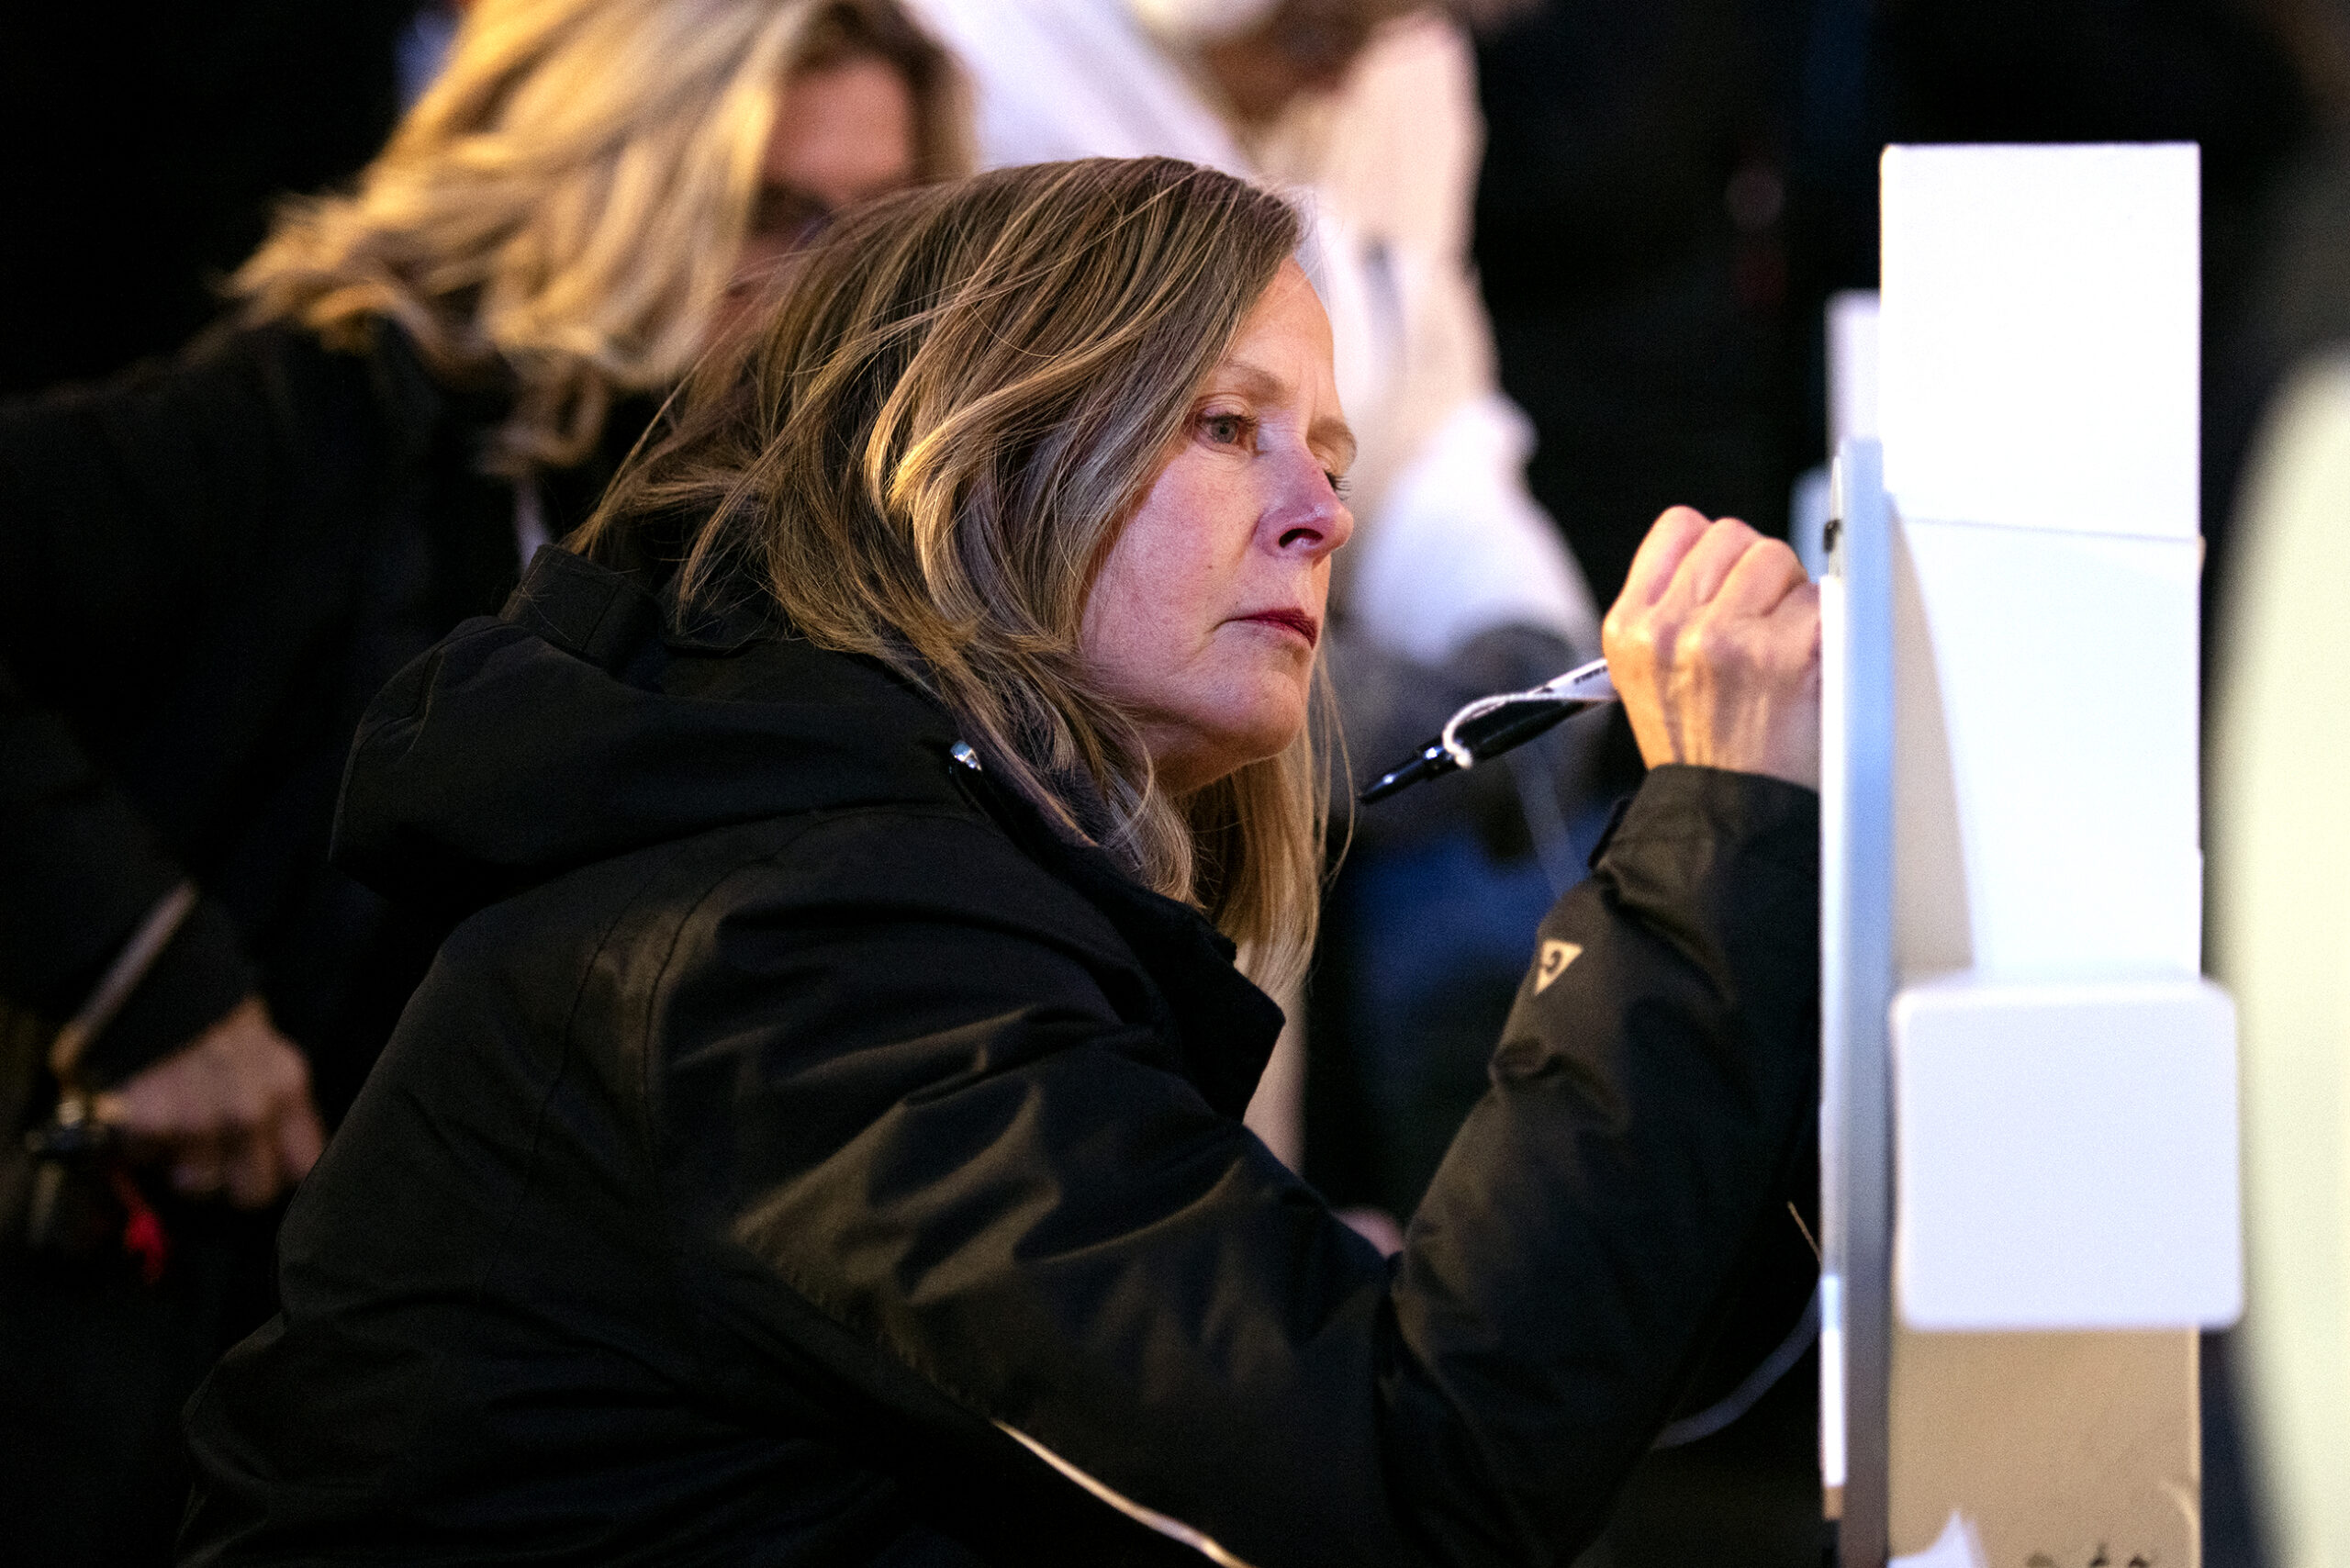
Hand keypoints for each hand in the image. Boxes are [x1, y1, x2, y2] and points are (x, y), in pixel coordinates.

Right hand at [94, 996, 325, 1207]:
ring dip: (177, 1161)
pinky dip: (136, 1141)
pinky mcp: (146, 1121)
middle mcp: (250, 1109)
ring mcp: (197, 1119)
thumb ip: (274, 1102)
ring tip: (169, 1118)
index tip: (257, 1166)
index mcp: (287, 1085)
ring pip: (196, 1184)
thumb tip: (275, 1161)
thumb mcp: (261, 1047)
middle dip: (227, 1178)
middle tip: (203, 1150)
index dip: (277, 1173)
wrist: (149, 968)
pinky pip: (144, 1158)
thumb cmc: (205, 1010)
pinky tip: (141, 1103)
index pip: (303, 1167)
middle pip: (252, 1192)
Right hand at [1602, 507, 1820, 789]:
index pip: (1680, 527)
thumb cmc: (1704, 753)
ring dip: (1790, 596)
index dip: (1712, 552)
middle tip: (1757, 633)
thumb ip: (1673, 607)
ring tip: (1779, 652)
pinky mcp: (1784, 653)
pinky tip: (1806, 667)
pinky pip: (1820, 596)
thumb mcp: (1649, 674)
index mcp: (1628, 628)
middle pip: (1733, 536)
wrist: (1728, 821)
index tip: (1725, 588)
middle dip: (1755, 575)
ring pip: (1776, 555)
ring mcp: (1725, 639)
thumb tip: (1732, 554)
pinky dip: (1826, 626)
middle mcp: (1668, 628)